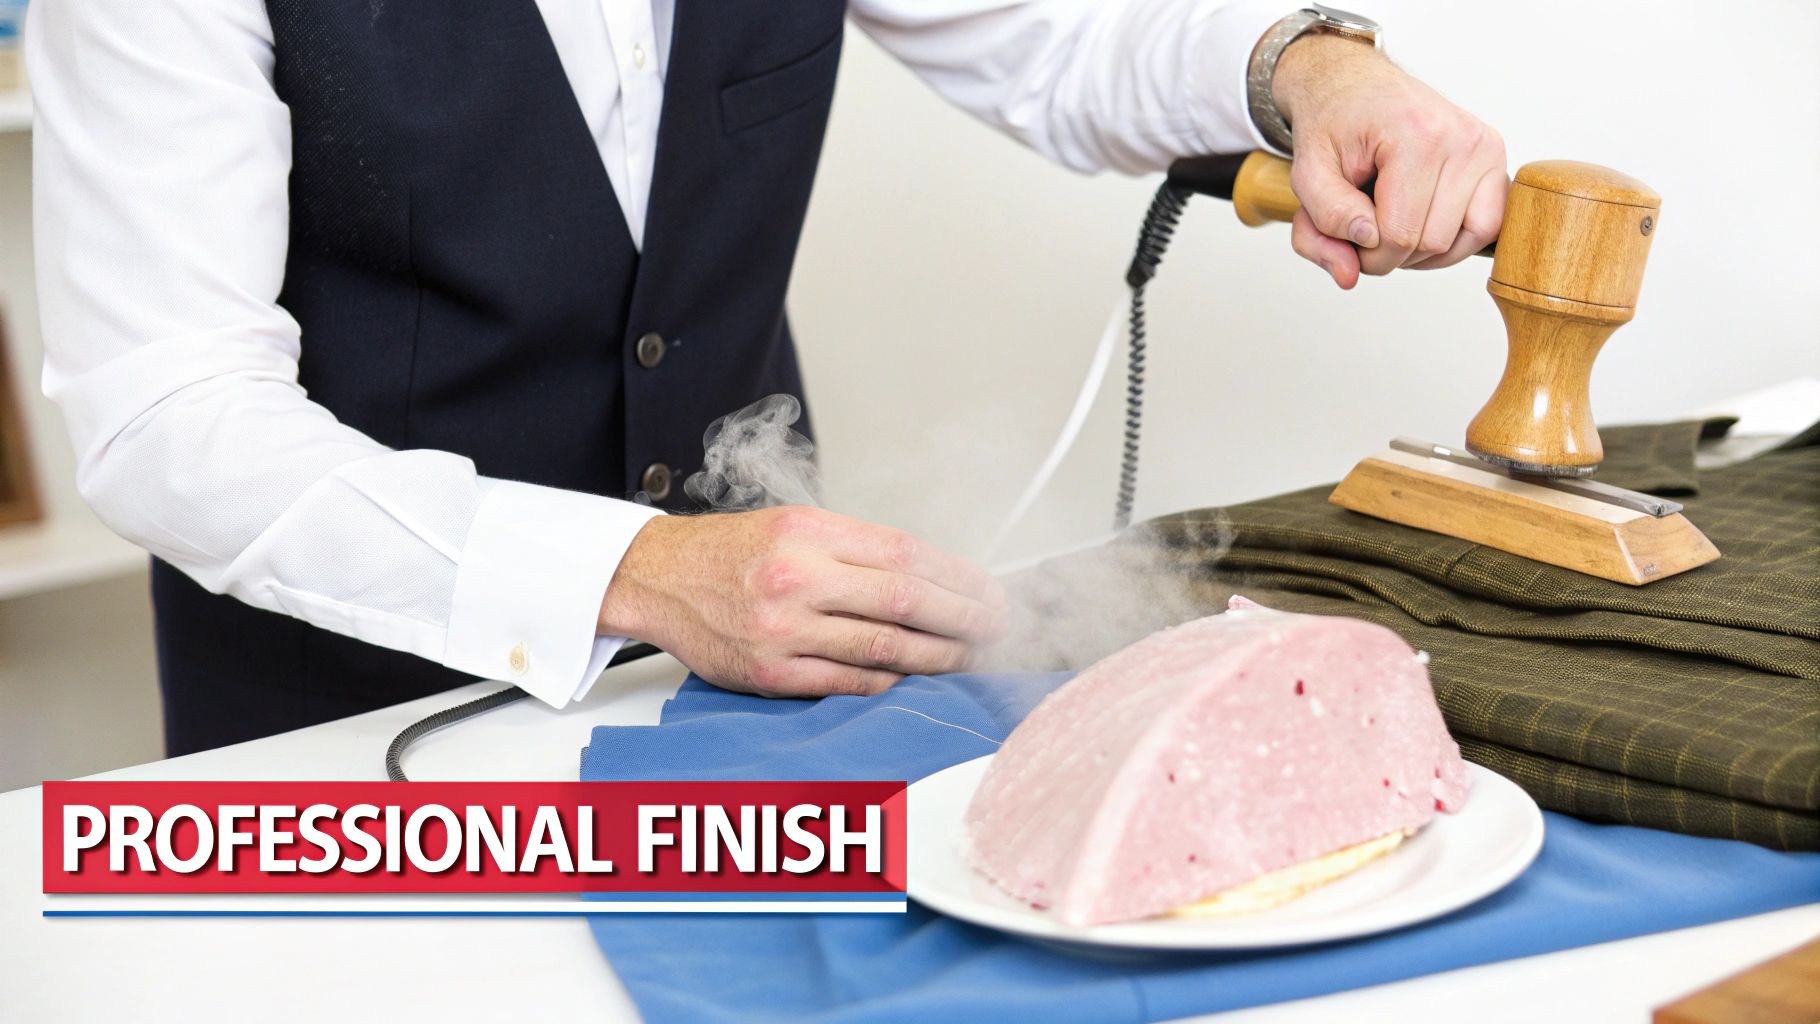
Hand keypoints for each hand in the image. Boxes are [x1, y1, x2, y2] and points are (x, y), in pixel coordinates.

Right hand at [597, 507, 1007, 697]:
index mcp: (810, 532)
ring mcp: (783, 630)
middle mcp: (797, 578)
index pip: (909, 556)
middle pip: (907, 601)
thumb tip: (936, 579)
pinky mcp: (770, 673)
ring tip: (968, 654)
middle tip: (996, 626)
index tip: (990, 591)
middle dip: (965, 618)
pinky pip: (849, 683)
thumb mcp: (797, 526)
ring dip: (939, 655)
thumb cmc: (734, 551)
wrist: (660, 578)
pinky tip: (916, 677)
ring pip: (885, 647)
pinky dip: (891, 682)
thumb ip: (860, 550)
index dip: (961, 578)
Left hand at [1270, 33, 1507, 287]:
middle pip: (1431, 244)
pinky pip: (1486, 226)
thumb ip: (1321, 229)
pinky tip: (1421, 222)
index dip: (1364, 253)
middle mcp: (1462, 138)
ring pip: (1463, 242)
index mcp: (1417, 135)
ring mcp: (1485, 147)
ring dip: (1421, 249)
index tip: (1344, 233)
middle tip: (1363, 220)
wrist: (1354, 84)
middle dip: (1389, 252)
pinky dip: (1452, 239)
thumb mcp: (1307, 175)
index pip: (1398, 236)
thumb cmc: (1332, 124)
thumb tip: (1350, 275)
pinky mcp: (1494, 158)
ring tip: (1390, 218)